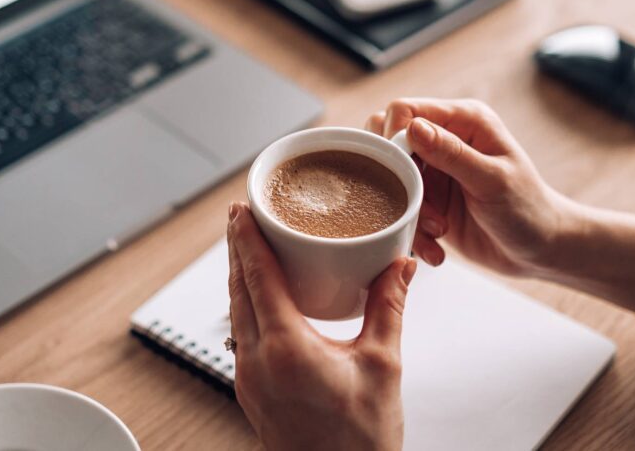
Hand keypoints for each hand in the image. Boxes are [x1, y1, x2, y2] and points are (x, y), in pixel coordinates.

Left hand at [227, 202, 416, 450]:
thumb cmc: (362, 442)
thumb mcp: (383, 365)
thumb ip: (389, 308)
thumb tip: (400, 267)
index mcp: (286, 348)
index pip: (258, 276)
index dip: (247, 237)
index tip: (242, 208)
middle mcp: (257, 361)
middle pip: (236, 288)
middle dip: (237, 248)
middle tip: (241, 215)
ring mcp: (248, 379)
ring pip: (234, 312)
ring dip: (239, 276)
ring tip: (248, 248)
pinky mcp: (250, 392)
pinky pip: (240, 334)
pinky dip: (245, 304)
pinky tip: (261, 298)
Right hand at [366, 98, 571, 276]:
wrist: (538, 250)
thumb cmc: (527, 209)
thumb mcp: (493, 181)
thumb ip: (453, 153)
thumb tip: (413, 128)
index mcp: (464, 120)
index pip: (405, 111)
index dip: (393, 137)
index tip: (402, 173)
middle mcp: (445, 139)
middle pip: (387, 139)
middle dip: (395, 178)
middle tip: (418, 204)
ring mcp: (434, 169)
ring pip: (389, 178)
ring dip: (406, 209)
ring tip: (438, 230)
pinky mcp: (428, 198)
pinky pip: (398, 207)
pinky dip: (412, 230)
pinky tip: (435, 247)